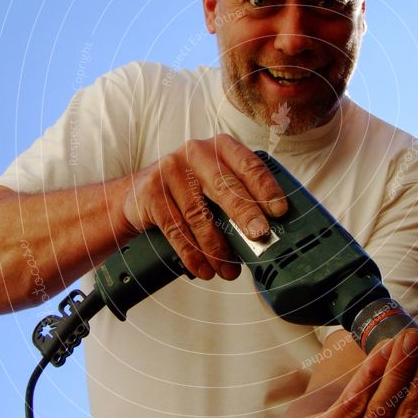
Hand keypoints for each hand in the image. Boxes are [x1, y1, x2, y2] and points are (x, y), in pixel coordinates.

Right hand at [120, 134, 286, 279]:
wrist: (138, 193)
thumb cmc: (188, 189)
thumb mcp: (215, 183)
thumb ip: (239, 196)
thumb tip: (268, 231)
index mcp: (220, 148)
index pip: (248, 165)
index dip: (266, 188)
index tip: (279, 210)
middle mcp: (196, 153)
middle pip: (225, 186)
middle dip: (245, 214)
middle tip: (260, 235)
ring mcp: (171, 170)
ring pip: (199, 214)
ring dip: (216, 247)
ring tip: (228, 269)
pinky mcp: (152, 192)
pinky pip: (176, 228)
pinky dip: (191, 253)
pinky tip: (203, 268)